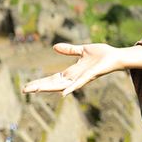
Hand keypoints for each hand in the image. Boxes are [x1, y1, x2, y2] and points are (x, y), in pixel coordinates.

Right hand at [21, 42, 141, 96]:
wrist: (117, 56)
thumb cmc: (102, 54)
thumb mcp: (82, 50)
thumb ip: (69, 50)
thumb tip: (54, 47)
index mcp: (72, 72)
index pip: (52, 79)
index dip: (40, 82)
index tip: (27, 87)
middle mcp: (75, 78)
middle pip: (54, 85)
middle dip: (39, 87)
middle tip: (24, 90)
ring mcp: (82, 79)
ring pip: (63, 86)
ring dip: (49, 88)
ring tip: (35, 90)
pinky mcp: (90, 76)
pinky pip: (79, 84)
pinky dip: (71, 89)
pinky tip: (62, 94)